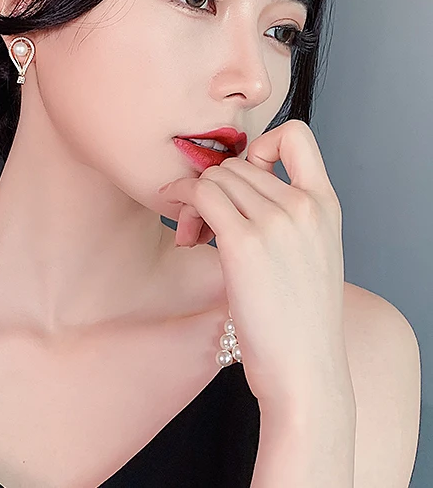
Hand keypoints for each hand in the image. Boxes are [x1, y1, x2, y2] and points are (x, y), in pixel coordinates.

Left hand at [159, 119, 351, 416]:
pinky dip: (181, 202)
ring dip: (194, 199)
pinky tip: (184, 232)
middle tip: (202, 222)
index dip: (261, 145)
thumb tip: (233, 185)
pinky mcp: (243, 243)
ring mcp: (275, 222)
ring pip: (214, 177)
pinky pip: (199, 195)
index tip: (243, 179)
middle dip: (214, 186)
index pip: (297, 135)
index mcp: (325, 204)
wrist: (305, 371)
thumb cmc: (300, 318)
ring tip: (194, 234)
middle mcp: (303, 206)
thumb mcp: (313, 253)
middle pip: (237, 163)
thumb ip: (287, 214)